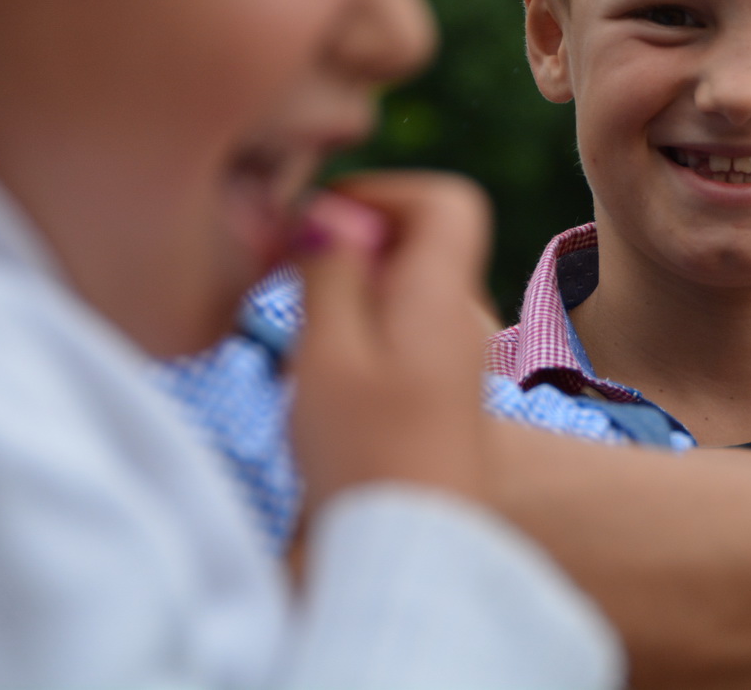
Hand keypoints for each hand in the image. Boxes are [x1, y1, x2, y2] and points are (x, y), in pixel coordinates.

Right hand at [287, 172, 495, 507]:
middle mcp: (457, 322)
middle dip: (355, 241)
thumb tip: (330, 215)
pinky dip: (358, 333)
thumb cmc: (367, 458)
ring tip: (300, 330)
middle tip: (293, 272)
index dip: (384, 192)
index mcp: (441, 296)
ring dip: (349, 290)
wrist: (410, 558)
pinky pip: (399, 335)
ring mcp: (450, 363)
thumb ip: (329, 274)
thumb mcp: (329, 354)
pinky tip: (319, 375)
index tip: (320, 221)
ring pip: (404, 290)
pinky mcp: (433, 401)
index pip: (447, 200)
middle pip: (422, 241)